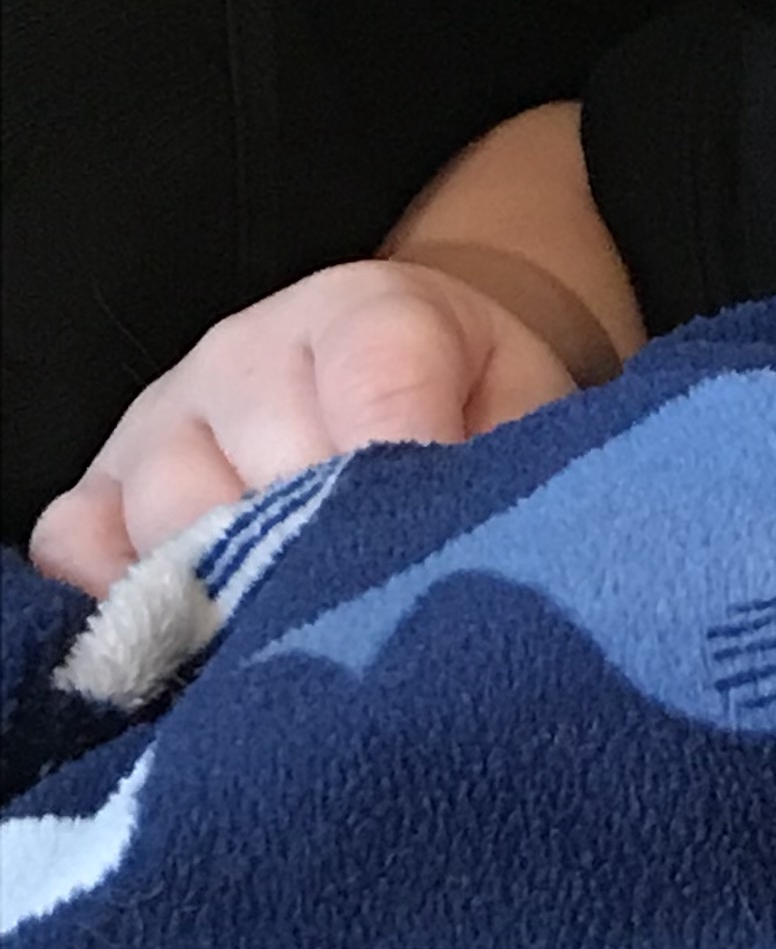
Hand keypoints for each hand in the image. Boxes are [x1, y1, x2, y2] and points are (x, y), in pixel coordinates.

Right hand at [26, 262, 587, 597]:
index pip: (375, 378)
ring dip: (235, 591)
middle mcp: (246, 353)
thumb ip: (510, 463)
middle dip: (325, 558)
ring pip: (168, 517)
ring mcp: (164, 416)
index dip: (407, 466)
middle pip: (259, 468)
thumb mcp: (527, 409)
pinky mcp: (104, 482)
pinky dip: (122, 602)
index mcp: (363, 311)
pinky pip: (76, 544)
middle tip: (376, 617)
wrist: (411, 371)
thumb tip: (487, 550)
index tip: (437, 545)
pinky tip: (193, 637)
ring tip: (301, 635)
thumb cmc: (473, 403)